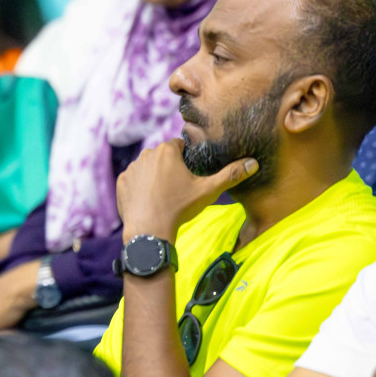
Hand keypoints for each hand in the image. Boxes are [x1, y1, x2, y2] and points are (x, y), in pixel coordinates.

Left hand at [117, 139, 257, 240]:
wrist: (150, 230)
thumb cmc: (179, 208)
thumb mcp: (209, 191)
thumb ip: (231, 175)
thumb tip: (254, 163)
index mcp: (167, 150)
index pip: (180, 146)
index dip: (187, 159)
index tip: (190, 174)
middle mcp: (146, 154)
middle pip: (163, 156)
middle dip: (171, 167)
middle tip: (179, 188)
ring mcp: (132, 168)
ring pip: (148, 167)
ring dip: (155, 176)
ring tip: (165, 195)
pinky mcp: (121, 181)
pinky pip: (134, 180)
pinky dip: (141, 187)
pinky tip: (149, 200)